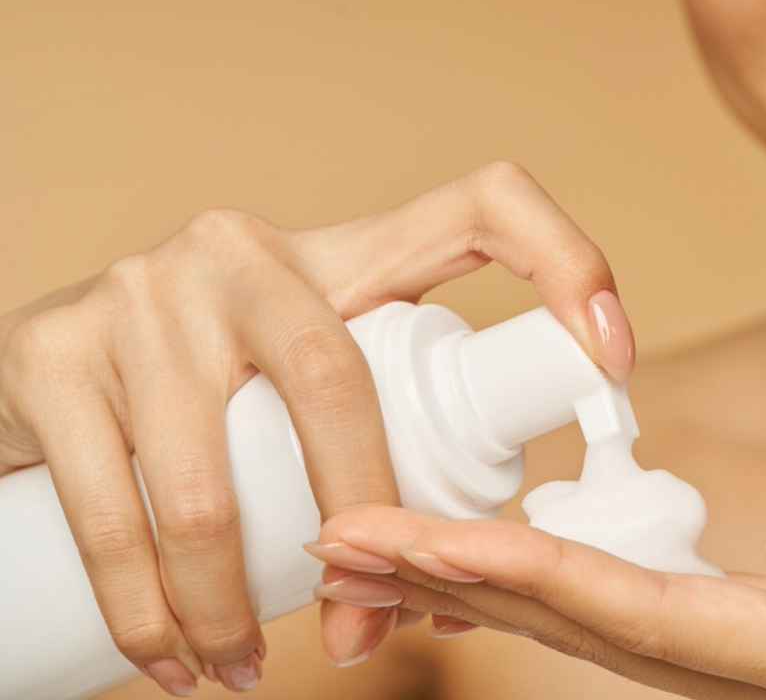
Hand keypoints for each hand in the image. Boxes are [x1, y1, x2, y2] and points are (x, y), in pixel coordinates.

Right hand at [0, 162, 634, 695]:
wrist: (47, 375)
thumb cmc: (216, 393)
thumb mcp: (306, 377)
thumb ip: (383, 427)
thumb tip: (454, 566)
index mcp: (340, 255)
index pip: (478, 207)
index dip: (564, 259)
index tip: (614, 360)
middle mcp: (245, 252)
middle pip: (342, 385)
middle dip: (366, 529)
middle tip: (364, 634)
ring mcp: (143, 293)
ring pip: (213, 483)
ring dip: (237, 609)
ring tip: (248, 673)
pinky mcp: (51, 352)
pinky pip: (115, 513)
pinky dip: (150, 617)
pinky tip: (176, 664)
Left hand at [309, 506, 765, 699]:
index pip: (648, 616)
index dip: (532, 575)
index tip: (425, 540)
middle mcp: (758, 675)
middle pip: (583, 627)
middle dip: (457, 582)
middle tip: (341, 537)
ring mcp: (748, 666)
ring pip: (587, 626)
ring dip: (475, 583)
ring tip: (373, 542)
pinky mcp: (752, 644)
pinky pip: (623, 616)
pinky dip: (537, 585)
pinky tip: (482, 557)